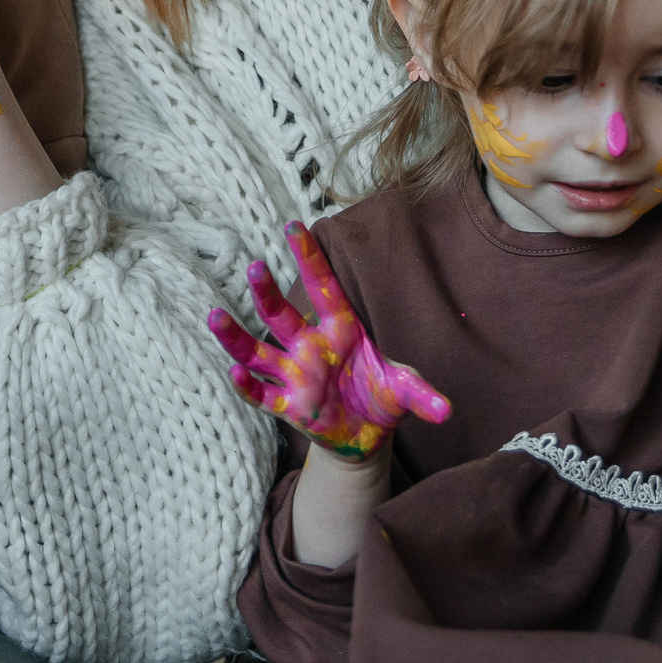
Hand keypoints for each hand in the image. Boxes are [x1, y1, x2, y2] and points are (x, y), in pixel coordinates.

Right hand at [208, 221, 449, 459]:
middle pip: (280, 315)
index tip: (294, 225)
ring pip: (257, 351)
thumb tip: (447, 410)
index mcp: (339, 329)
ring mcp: (295, 375)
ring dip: (236, 336)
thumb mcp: (404, 391)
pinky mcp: (288, 405)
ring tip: (215, 316)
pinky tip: (234, 374)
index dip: (308, 257)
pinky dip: (247, 385)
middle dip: (265, 292)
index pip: (322, 286)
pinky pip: (262, 394)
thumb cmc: (381, 398)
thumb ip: (421, 394)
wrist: (365, 437)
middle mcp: (310, 347)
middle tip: (255, 267)